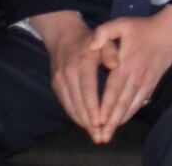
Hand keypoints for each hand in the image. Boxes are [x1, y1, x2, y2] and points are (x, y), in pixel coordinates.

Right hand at [31, 10, 119, 142]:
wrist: (65, 36)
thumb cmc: (92, 40)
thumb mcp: (105, 41)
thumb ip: (111, 52)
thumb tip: (116, 66)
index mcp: (82, 62)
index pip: (87, 89)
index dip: (93, 107)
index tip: (101, 122)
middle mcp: (68, 73)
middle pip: (78, 102)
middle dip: (88, 121)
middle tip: (100, 134)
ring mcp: (59, 79)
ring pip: (70, 105)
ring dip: (81, 121)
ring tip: (94, 133)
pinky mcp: (55, 84)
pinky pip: (65, 102)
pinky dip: (74, 114)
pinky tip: (84, 122)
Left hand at [87, 4, 171, 142]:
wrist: (171, 30)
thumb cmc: (144, 27)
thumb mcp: (122, 23)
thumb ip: (103, 32)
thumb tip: (90, 46)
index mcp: (127, 63)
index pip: (113, 89)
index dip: (105, 106)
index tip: (96, 121)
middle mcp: (137, 75)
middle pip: (122, 102)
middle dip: (110, 121)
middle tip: (101, 136)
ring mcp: (146, 80)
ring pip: (132, 104)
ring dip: (120, 120)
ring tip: (109, 133)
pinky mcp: (153, 81)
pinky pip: (141, 100)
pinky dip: (131, 112)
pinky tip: (122, 120)